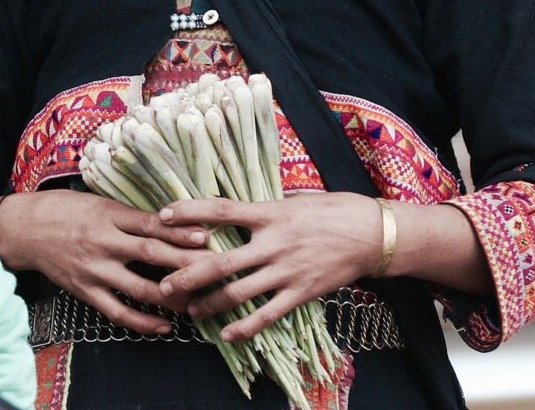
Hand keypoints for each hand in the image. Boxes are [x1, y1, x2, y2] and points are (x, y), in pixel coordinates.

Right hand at [0, 189, 211, 335]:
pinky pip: (118, 311)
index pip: (149, 224)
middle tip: (213, 269)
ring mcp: (94, 269)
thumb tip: (170, 220)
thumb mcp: (97, 201)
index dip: (178, 231)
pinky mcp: (86, 291)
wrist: (26, 229)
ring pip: (139, 287)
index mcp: (107, 214)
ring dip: (171, 295)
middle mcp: (102, 241)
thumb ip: (129, 214)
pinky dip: (143, 322)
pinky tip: (165, 326)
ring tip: (198, 300)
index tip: (205, 235)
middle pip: (150, 254)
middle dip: (184, 262)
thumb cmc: (64, 209)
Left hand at [155, 192, 380, 340]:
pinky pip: (268, 314)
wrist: (371, 234)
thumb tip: (238, 207)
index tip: (163, 215)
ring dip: (211, 303)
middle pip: (221, 261)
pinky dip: (246, 326)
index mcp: (268, 212)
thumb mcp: (293, 199)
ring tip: (191, 311)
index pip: (219, 210)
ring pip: (239, 292)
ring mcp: (286, 270)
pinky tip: (228, 333)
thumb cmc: (331, 209)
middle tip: (164, 284)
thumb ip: (264, 207)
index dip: (189, 212)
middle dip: (189, 274)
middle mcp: (273, 242)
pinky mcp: (301, 292)